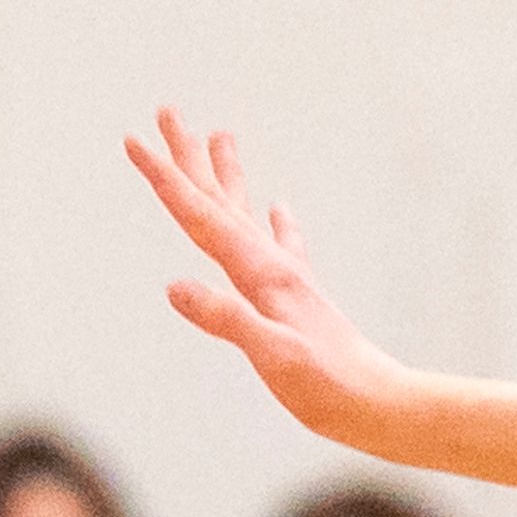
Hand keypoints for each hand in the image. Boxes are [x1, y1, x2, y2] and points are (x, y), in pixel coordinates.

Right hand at [125, 107, 398, 439]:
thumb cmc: (328, 386)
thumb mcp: (273, 357)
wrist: (382, 405)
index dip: (164, 178)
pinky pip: (282, 245)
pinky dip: (277, 222)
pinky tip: (280, 208)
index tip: (134, 140)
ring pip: (246, 214)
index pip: (199, 215)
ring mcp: (288, 279)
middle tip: (167, 111)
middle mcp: (272, 265)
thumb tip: (173, 286)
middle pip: (220, 200)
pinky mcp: (301, 298)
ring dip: (228, 175)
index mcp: (260, 273)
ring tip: (221, 134)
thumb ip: (227, 319)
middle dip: (188, 157)